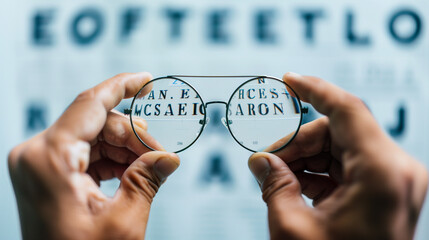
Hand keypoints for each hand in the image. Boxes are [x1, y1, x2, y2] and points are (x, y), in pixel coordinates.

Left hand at [8, 73, 179, 239]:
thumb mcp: (123, 222)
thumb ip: (147, 180)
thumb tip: (169, 156)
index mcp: (49, 158)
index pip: (91, 104)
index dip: (122, 87)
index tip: (147, 79)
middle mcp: (36, 153)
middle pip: (96, 123)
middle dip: (132, 135)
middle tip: (160, 152)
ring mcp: (38, 164)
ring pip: (92, 138)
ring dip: (124, 149)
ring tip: (148, 167)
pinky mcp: (45, 174)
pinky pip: (84, 153)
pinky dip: (110, 160)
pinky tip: (130, 173)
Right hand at [248, 73, 427, 239]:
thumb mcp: (292, 225)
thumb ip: (273, 182)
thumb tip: (258, 159)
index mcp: (382, 172)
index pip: (346, 109)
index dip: (313, 89)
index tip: (288, 79)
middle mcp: (396, 170)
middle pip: (337, 131)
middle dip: (297, 143)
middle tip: (266, 161)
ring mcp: (393, 180)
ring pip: (339, 147)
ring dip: (304, 159)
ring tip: (276, 179)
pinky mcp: (385, 190)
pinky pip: (346, 165)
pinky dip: (318, 172)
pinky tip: (295, 186)